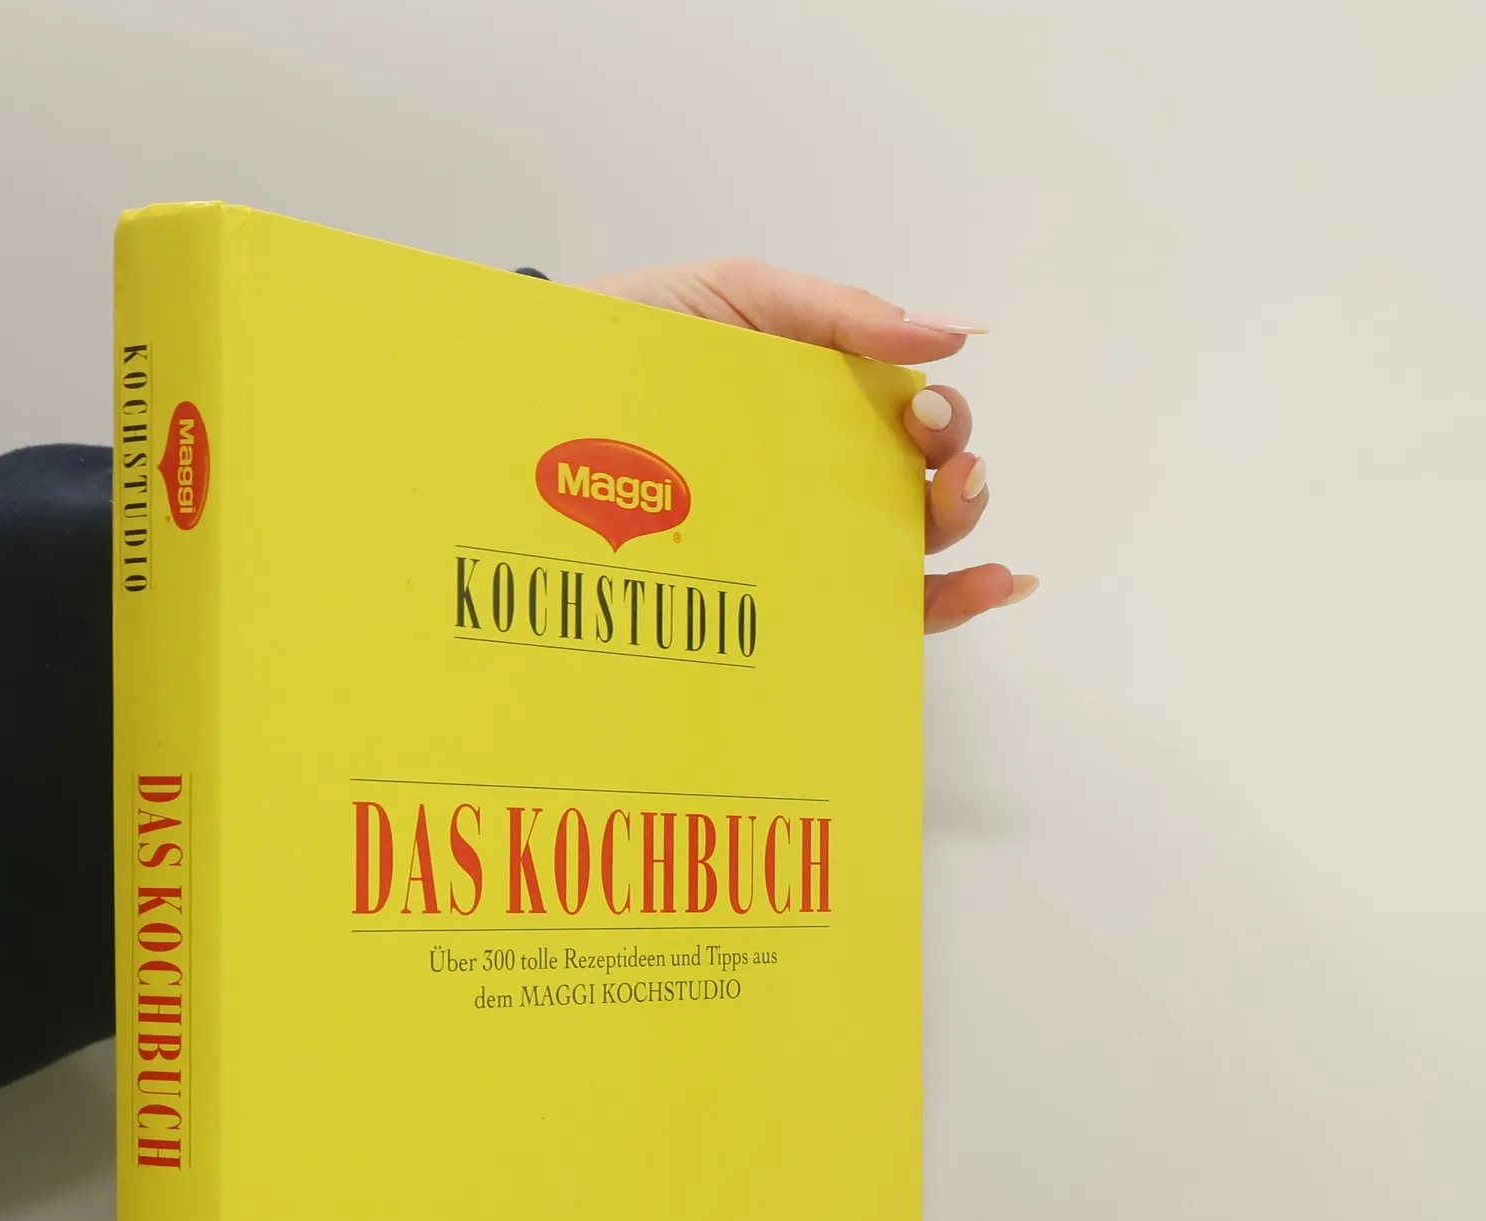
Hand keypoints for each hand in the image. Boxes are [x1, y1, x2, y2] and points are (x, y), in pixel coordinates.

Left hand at [582, 258, 1036, 632]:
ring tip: (954, 504)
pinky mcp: (768, 592)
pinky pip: (871, 609)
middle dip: (958, 475)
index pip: (912, 423)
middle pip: (923, 490)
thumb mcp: (738, 295)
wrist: (542, 398)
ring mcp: (796, 539)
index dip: (943, 421)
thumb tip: (951, 332)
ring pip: (909, 550)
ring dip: (959, 528)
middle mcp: (818, 477)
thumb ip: (839, 313)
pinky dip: (947, 602)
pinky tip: (994, 588)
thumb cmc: (633, 340)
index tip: (924, 415)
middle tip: (940, 462)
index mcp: (821, 405)